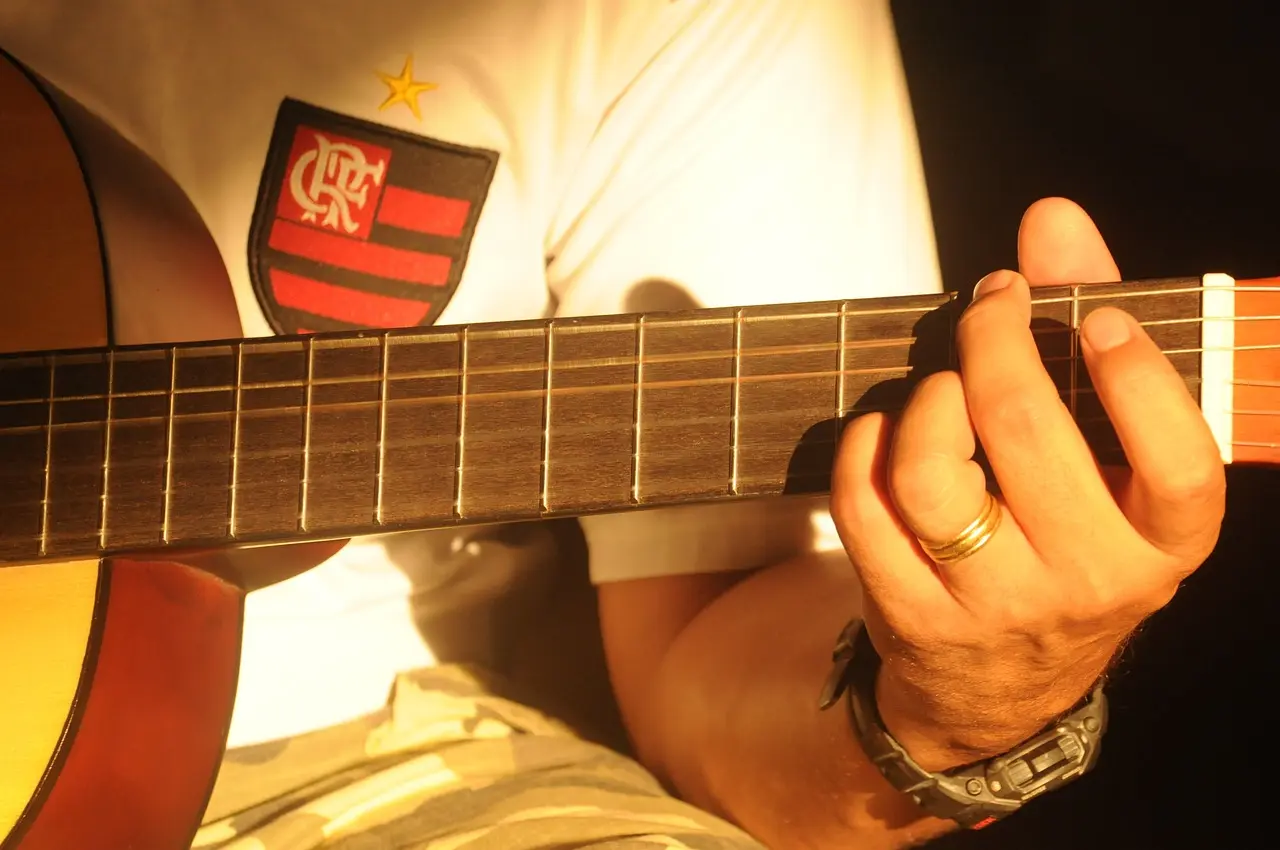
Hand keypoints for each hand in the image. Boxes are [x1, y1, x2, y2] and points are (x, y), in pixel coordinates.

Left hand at [829, 198, 1226, 770]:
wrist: (1002, 680)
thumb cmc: (1065, 531)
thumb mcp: (1107, 453)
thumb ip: (1091, 324)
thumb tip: (1052, 219)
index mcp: (1163, 541)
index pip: (1181, 465)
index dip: (1138, 380)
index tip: (1097, 320)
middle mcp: (1087, 581)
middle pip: (1024, 433)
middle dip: (991, 341)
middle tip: (990, 306)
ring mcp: (993, 605)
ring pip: (929, 474)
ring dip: (924, 399)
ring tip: (941, 385)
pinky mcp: (911, 616)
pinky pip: (864, 507)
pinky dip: (861, 447)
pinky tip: (884, 429)